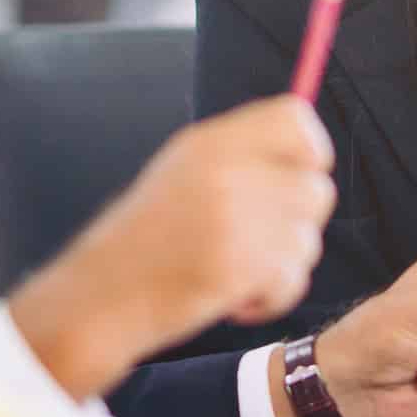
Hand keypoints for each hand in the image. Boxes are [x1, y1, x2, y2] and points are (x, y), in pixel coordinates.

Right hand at [9, 97, 335, 397]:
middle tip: (260, 242)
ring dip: (283, 266)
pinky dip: (273, 298)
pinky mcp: (237, 266)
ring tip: (239, 274)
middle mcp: (225, 171)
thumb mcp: (181, 172)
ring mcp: (232, 218)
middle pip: (316, 187)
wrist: (100, 295)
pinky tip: (236, 299)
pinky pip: (293, 278)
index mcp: (210, 141)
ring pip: (308, 239)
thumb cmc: (144, 240)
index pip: (296, 117)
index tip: (292, 179)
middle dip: (299, 223)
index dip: (310, 150)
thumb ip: (238, 157)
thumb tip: (308, 157)